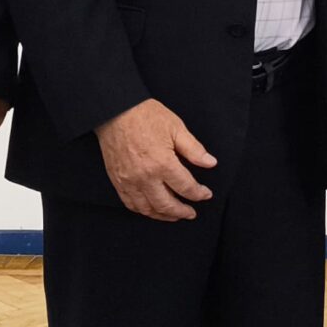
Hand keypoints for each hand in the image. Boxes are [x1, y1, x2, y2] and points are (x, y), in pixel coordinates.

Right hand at [94, 99, 216, 220]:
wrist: (115, 110)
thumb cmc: (146, 116)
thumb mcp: (176, 128)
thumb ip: (194, 149)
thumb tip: (211, 163)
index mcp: (163, 163)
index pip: (186, 187)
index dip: (199, 194)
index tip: (206, 194)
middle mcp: (145, 177)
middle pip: (167, 205)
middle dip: (182, 212)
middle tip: (191, 213)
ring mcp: (129, 181)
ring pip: (148, 209)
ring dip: (163, 215)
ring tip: (174, 215)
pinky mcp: (118, 181)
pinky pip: (131, 203)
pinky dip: (143, 210)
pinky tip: (152, 209)